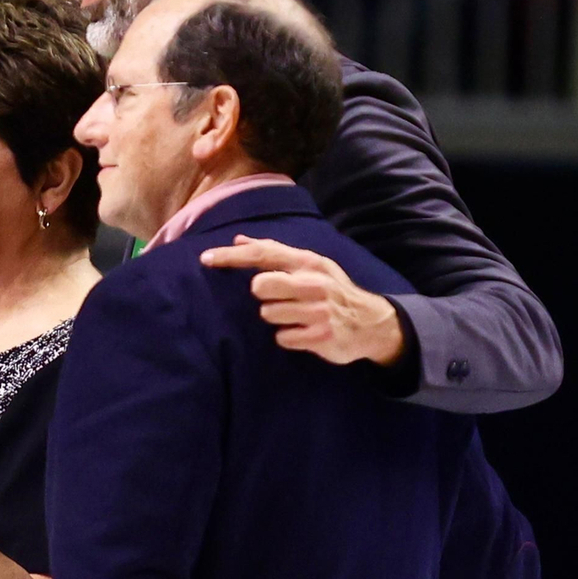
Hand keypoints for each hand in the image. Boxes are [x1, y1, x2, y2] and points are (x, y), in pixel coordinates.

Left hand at [200, 236, 404, 367]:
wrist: (371, 323)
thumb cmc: (332, 291)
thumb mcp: (310, 266)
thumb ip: (275, 254)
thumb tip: (238, 240)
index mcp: (309, 262)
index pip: (264, 253)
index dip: (232, 257)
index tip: (206, 258)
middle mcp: (314, 283)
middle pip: (261, 285)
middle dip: (262, 294)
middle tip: (277, 298)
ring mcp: (318, 310)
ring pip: (269, 314)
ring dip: (277, 318)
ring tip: (297, 317)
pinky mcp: (320, 337)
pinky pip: (283, 338)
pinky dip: (288, 337)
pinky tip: (303, 333)